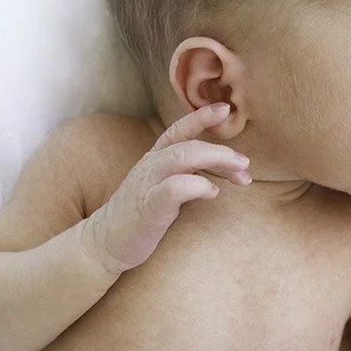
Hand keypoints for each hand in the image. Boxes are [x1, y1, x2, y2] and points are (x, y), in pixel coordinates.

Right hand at [81, 103, 250, 274]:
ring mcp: (148, 184)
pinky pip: (174, 188)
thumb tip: (230, 168)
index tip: (226, 108)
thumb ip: (191, 172)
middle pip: (189, 144)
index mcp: (156, 157)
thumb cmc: (144, 212)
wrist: (105, 242)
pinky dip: (198, 186)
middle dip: (221, 151)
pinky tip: (213, 192)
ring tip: (240, 173)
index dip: (201, 116)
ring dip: (216, 160)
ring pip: (182, 158)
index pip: (179, 129)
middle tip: (245, 162)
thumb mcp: (166, 185)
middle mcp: (151, 165)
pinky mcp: (148, 207)